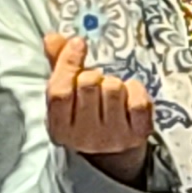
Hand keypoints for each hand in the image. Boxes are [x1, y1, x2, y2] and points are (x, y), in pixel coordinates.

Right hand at [42, 31, 155, 186]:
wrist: (114, 154)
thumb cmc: (86, 116)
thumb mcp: (67, 96)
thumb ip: (58, 66)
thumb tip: (53, 37)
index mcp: (59, 128)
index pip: (58, 92)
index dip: (68, 62)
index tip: (78, 44)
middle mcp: (84, 137)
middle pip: (87, 85)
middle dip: (92, 74)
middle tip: (96, 81)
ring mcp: (113, 137)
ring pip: (113, 88)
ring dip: (114, 82)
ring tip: (111, 93)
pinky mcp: (138, 134)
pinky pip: (138, 100)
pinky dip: (136, 90)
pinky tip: (130, 96)